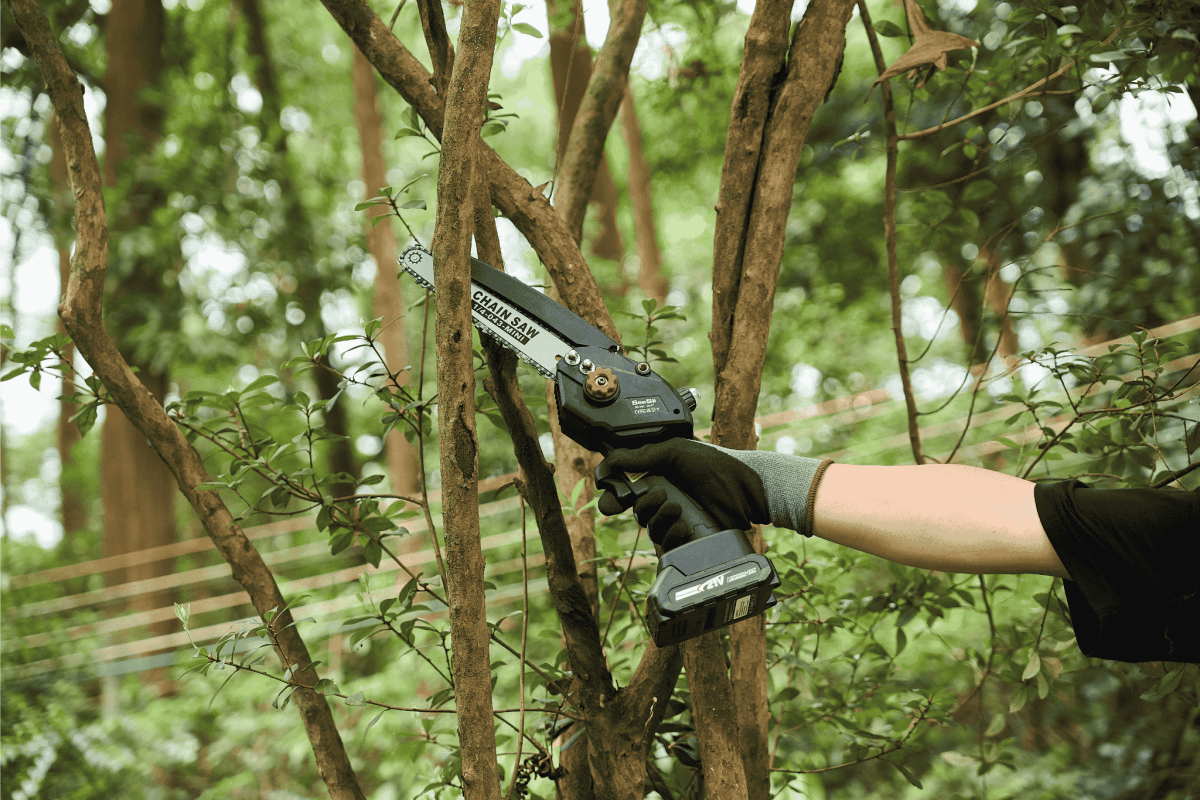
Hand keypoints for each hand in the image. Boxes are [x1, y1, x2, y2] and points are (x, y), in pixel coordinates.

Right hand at [596, 439, 770, 549]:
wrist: (748, 491)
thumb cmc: (718, 467)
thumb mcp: (677, 452)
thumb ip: (642, 455)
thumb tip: (608, 460)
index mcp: (658, 474)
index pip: (625, 487)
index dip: (613, 494)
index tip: (609, 498)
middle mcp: (664, 496)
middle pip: (634, 509)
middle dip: (641, 505)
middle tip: (658, 495)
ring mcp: (675, 517)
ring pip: (648, 527)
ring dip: (657, 518)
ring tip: (677, 508)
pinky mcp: (687, 537)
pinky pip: (666, 543)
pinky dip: (670, 536)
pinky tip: (683, 526)